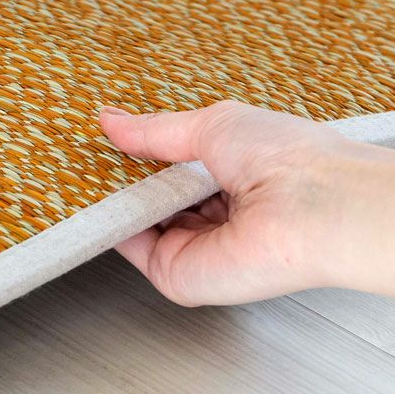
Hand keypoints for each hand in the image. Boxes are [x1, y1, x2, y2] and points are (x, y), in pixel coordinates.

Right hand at [99, 101, 394, 305]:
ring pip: (139, 223)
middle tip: (83, 155)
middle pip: (154, 198)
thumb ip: (157, 130)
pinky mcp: (181, 274)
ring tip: (78, 170)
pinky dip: (109, 225)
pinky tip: (91, 199)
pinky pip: (133, 249)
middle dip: (121, 178)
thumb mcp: (212, 125)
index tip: (107, 141)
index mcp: (232, 175)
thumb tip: (112, 119)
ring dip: (111, 199)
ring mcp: (198, 246)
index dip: (141, 155)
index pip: (174, 169)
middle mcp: (216, 213)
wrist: (316, 207)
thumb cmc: (287, 158)